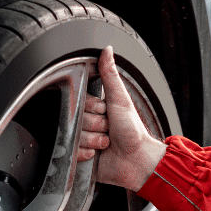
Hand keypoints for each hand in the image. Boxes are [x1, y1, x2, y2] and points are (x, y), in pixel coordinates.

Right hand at [77, 46, 165, 189]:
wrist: (137, 160)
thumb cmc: (133, 130)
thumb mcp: (120, 99)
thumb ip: (110, 75)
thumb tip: (107, 49)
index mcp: (94, 109)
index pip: (79, 102)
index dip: (93, 108)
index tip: (106, 112)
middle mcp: (86, 124)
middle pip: (76, 119)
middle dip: (95, 126)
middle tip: (108, 130)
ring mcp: (82, 141)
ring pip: (74, 136)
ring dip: (93, 141)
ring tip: (106, 144)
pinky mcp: (79, 158)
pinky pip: (72, 153)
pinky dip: (86, 154)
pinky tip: (97, 154)